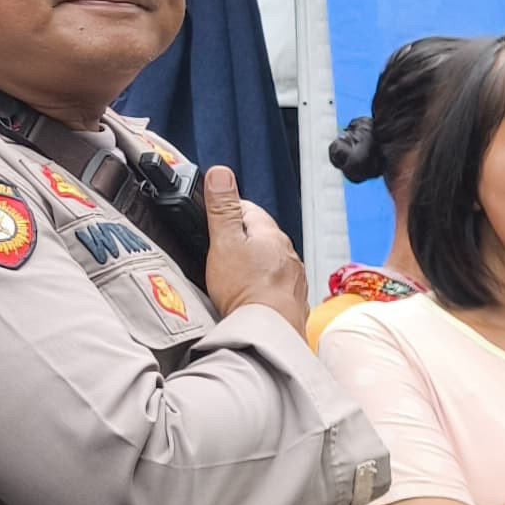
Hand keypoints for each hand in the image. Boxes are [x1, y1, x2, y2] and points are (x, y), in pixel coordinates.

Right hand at [198, 164, 306, 323]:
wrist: (269, 331)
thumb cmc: (247, 290)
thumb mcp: (224, 242)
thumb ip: (222, 208)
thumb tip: (221, 173)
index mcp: (270, 234)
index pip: (247, 209)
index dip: (226, 210)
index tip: (212, 217)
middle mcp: (287, 253)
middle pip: (260, 235)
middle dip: (240, 237)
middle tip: (217, 246)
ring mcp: (292, 277)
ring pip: (270, 259)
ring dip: (253, 261)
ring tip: (230, 272)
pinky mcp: (292, 299)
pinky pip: (274, 283)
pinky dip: (262, 283)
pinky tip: (249, 292)